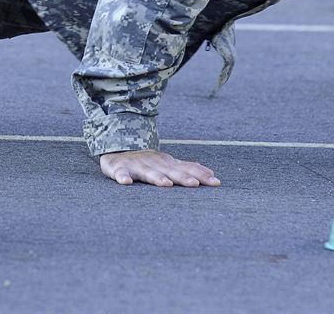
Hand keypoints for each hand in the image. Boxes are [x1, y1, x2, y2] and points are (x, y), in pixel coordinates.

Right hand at [99, 149, 220, 186]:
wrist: (118, 149)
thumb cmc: (148, 162)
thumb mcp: (168, 164)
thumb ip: (188, 169)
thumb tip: (212, 175)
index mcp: (167, 163)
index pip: (186, 169)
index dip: (200, 175)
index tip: (215, 182)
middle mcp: (154, 163)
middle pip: (169, 171)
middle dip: (182, 177)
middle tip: (194, 184)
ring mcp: (137, 165)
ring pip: (147, 172)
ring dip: (156, 177)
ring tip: (166, 184)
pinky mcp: (119, 168)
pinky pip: (120, 173)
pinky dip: (122, 177)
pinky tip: (126, 182)